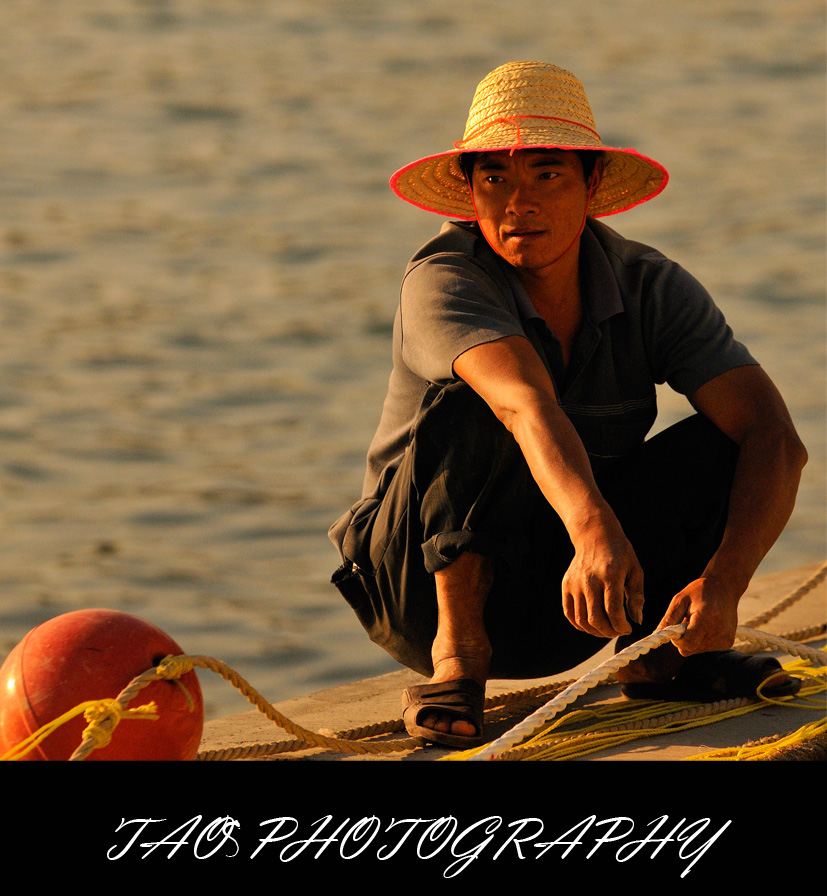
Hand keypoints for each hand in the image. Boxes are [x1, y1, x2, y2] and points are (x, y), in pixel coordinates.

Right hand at [561, 518, 644, 638]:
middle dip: (609, 631)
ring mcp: (575, 583)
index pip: (613, 610)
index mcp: (610, 575)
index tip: (628, 628)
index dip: (621, 625)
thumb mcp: (635, 570)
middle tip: (617, 631)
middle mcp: (589, 579)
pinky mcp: (566, 585)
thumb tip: (637, 620)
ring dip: (595, 631)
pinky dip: (579, 624)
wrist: (594, 535)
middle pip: (595, 618)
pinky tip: (591, 625)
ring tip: (606, 630)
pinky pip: (569, 613)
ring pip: (581, 619)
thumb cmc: (620, 554)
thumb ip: (637, 596)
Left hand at [657, 574, 739, 655]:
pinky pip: (706, 647)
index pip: (688, 643)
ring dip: (692, 638)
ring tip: (698, 621)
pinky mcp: (728, 642)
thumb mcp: (680, 600)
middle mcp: (719, 631)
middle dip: (683, 638)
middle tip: (687, 621)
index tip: (675, 629)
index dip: (677, 639)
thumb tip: (656, 634)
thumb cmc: (699, 591)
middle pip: (690, 648)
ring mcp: (725, 639)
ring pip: (697, 650)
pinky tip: (706, 625)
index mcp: (706, 619)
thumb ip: (669, 619)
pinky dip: (701, 639)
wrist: (724, 587)